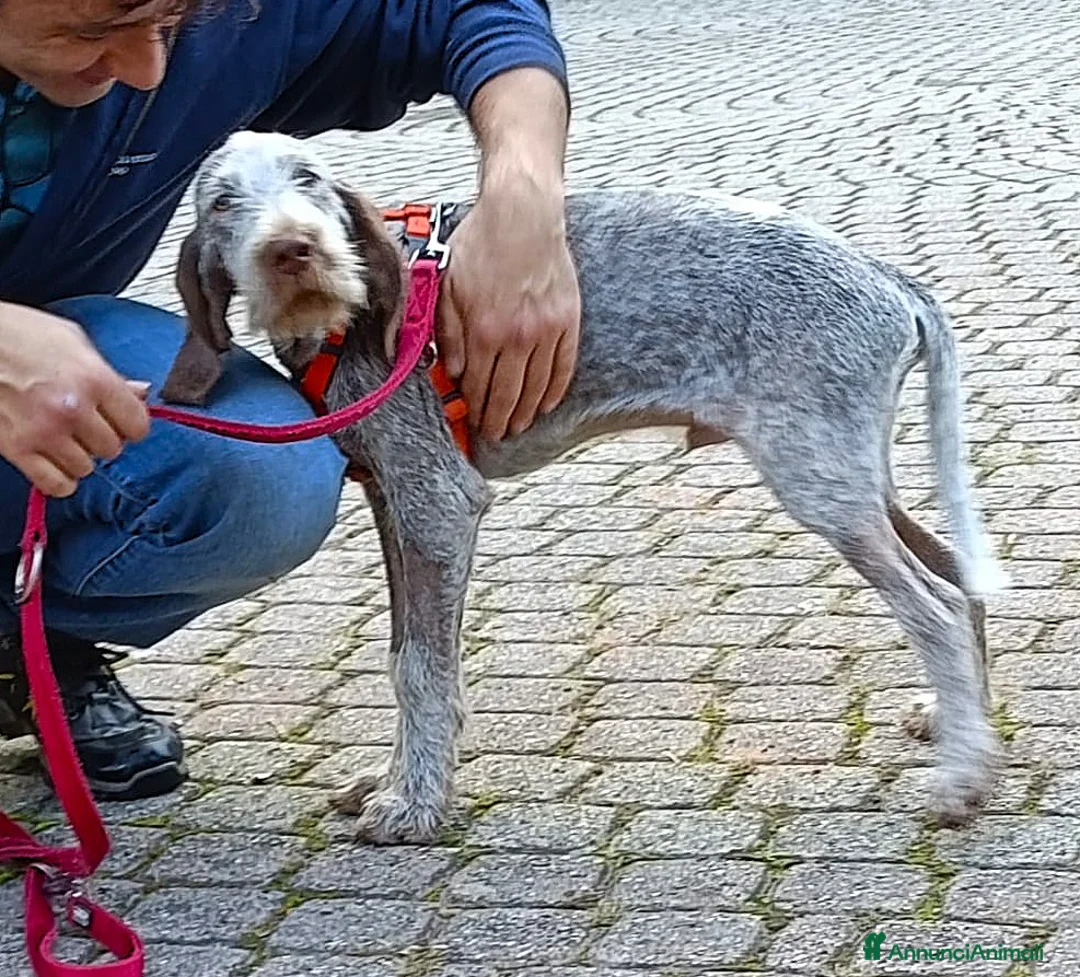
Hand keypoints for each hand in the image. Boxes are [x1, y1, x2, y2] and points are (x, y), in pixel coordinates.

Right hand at [0, 302, 150, 496]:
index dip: (132, 424)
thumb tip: (140, 392)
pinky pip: (54, 484)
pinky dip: (59, 479)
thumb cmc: (18, 334)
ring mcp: (44, 432)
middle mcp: (72, 409)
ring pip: (85, 468)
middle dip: (103, 438)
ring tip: (65, 437)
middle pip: (112, 449)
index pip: (138, 426)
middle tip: (87, 424)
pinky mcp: (17, 448)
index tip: (123, 421)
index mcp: (94, 379)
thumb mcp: (74, 341)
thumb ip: (110, 373)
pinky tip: (55, 461)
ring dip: (79, 457)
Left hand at [436, 179, 580, 440]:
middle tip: (495, 436)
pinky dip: (555, 391)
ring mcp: (547, 331)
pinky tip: (547, 405)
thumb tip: (451, 370)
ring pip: (537, 387)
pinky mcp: (568, 321)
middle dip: (499, 420)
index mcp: (483, 330)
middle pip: (508, 393)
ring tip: (518, 428)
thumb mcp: (448, 285)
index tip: (473, 423)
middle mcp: (517, 337)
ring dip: (526, 412)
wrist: (523, 214)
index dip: (474, 409)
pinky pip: (564, 367)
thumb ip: (448, 331)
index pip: (477, 385)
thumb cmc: (482, 244)